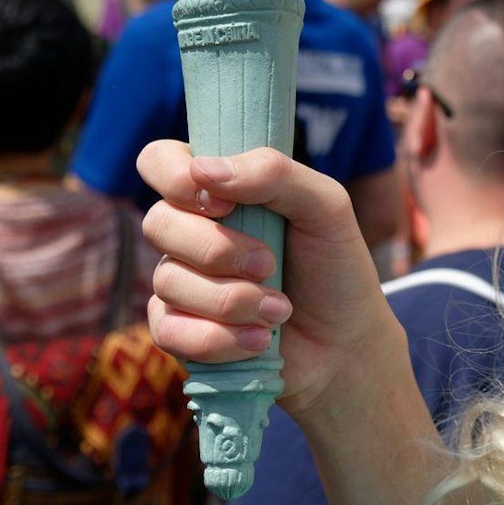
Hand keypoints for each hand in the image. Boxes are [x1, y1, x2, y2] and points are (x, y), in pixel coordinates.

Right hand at [137, 141, 406, 419]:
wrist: (345, 343)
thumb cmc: (334, 265)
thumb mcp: (325, 206)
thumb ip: (274, 173)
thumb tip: (203, 168)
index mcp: (219, 189)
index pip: (159, 161)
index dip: (176, 177)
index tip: (225, 204)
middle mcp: (189, 231)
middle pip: (158, 223)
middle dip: (218, 249)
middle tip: (270, 264)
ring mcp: (179, 282)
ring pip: (168, 280)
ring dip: (233, 300)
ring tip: (279, 310)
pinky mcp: (178, 332)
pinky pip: (169, 331)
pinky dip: (221, 338)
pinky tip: (260, 340)